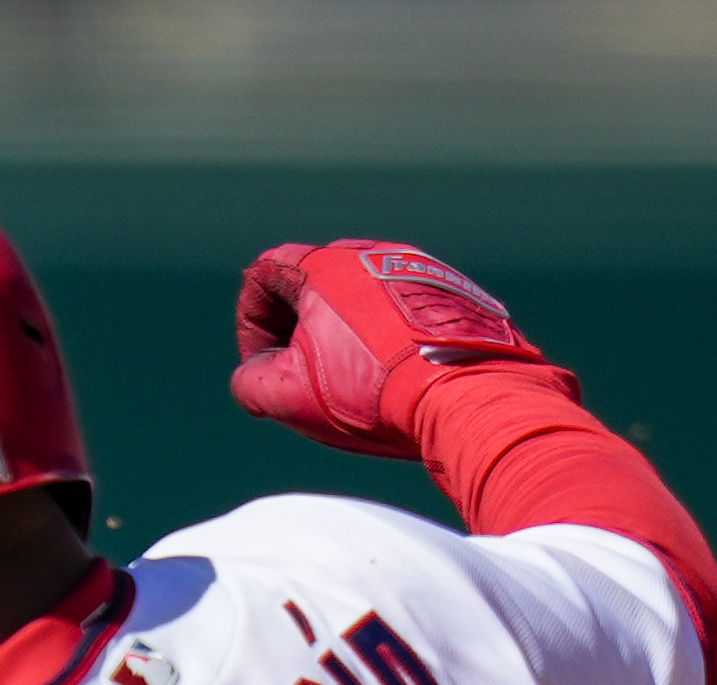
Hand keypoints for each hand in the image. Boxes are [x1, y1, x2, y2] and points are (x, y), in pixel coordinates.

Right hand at [229, 239, 551, 460]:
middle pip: (315, 284)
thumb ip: (251, 379)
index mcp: (327, 266)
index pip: (264, 274)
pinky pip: (405, 311)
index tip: (263, 366)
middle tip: (303, 377)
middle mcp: (376, 255)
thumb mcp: (287, 395)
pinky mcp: (456, 296)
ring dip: (344, 337)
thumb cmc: (372, 393)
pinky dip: (388, 341)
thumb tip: (255, 374)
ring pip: (363, 299)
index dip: (250, 324)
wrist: (467, 397)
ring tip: (355, 383)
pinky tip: (396, 380)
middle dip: (297, 330)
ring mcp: (422, 272)